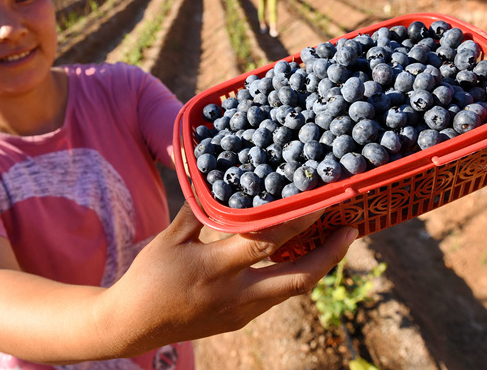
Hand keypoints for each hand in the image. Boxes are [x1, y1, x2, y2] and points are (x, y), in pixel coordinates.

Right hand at [103, 202, 357, 355]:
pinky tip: (298, 256)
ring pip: (293, 290)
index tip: (325, 200)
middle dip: (331, 255)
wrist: (135, 325)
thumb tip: (197, 161)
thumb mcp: (169, 237)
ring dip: (317, 265)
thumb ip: (195, 204)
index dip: (300, 220)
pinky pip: (276, 296)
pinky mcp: (241, 319)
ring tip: (333, 240)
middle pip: (300, 277)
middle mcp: (237, 294)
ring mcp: (242, 311)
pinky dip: (293, 275)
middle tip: (351, 229)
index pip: (269, 241)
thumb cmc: (150, 275)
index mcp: (218, 268)